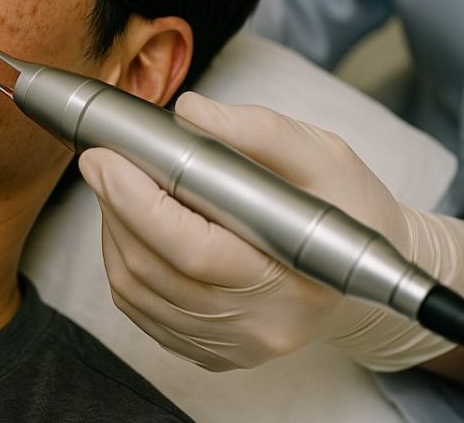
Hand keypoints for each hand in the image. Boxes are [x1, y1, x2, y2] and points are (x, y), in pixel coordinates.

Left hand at [77, 92, 413, 370]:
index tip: (104, 156)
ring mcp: (231, 345)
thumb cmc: (344, 207)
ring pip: (135, 290)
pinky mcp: (209, 350)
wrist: (361, 266)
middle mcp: (259, 325)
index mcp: (294, 278)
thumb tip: (189, 112)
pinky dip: (122, 261)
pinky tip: (133, 226)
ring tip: (120, 187)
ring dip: (112, 231)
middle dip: (113, 206)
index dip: (135, 200)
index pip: (192, 247)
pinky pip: (139, 309)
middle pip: (152, 270)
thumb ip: (257, 130)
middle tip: (102, 160)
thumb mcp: (320, 155)